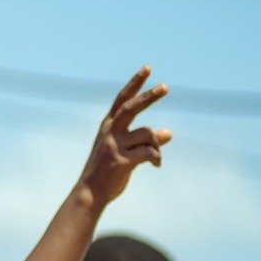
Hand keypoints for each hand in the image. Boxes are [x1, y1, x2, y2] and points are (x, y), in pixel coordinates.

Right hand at [73, 67, 173, 204]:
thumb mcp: (125, 151)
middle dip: (149, 96)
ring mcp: (115, 147)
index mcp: (107, 126)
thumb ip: (145, 141)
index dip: (134, 84)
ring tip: (156, 157)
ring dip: (157, 145)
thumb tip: (169, 133)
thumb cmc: (107, 171)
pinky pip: (149, 153)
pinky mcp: (122, 162)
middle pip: (131, 108)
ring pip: (147, 134)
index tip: (147, 68)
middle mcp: (110, 132)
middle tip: (165, 87)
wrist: (90, 193)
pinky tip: (156, 165)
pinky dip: (157, 157)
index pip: (122, 99)